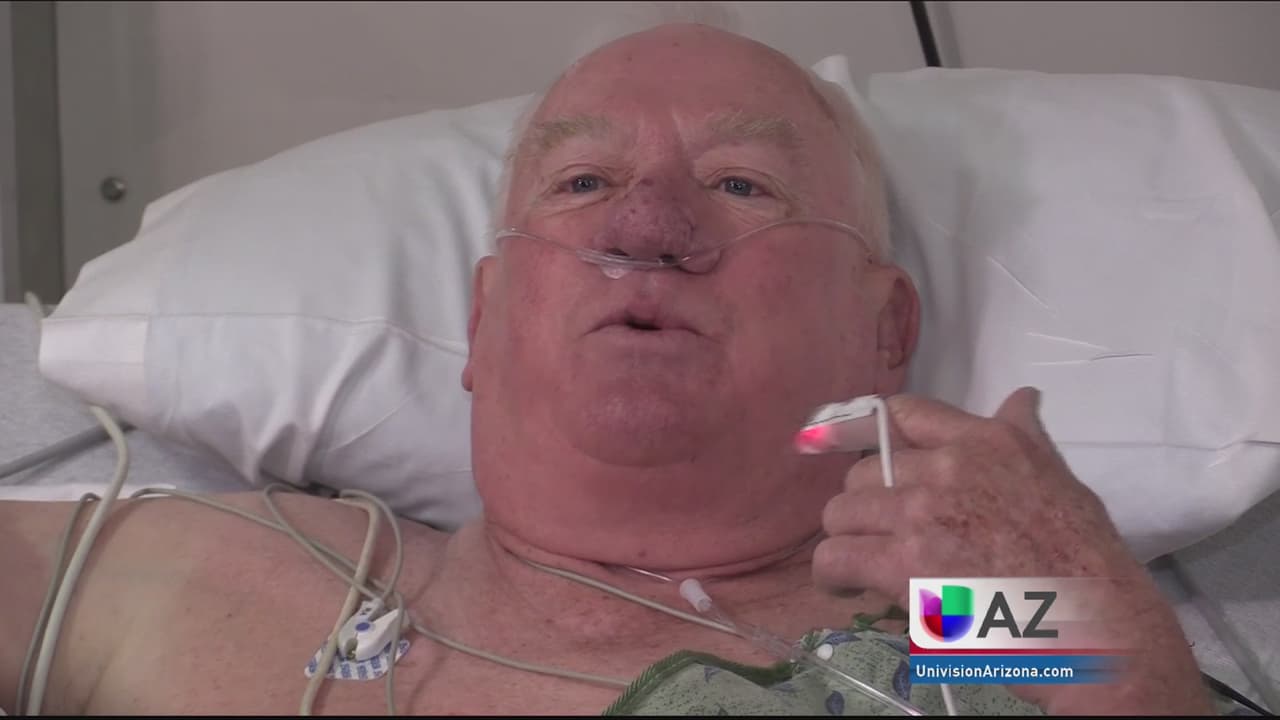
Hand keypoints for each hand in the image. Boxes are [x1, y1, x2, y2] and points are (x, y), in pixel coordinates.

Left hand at [812, 387, 1136, 602]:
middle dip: (864, 506)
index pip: (902, 414)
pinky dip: (834, 575)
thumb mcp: (1060, 479)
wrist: (1096, 622)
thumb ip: (1026, 438)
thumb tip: (1022, 397)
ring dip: (848, 540)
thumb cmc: (1087, 560)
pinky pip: (836, 556)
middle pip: (862, 472)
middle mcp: (948, 466)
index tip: (831, 439)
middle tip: (880, 535)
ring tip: (863, 565)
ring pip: (841, 513)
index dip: (860, 429)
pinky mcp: (903, 561)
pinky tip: (847, 587)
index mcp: (986, 440)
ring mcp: (922, 511)